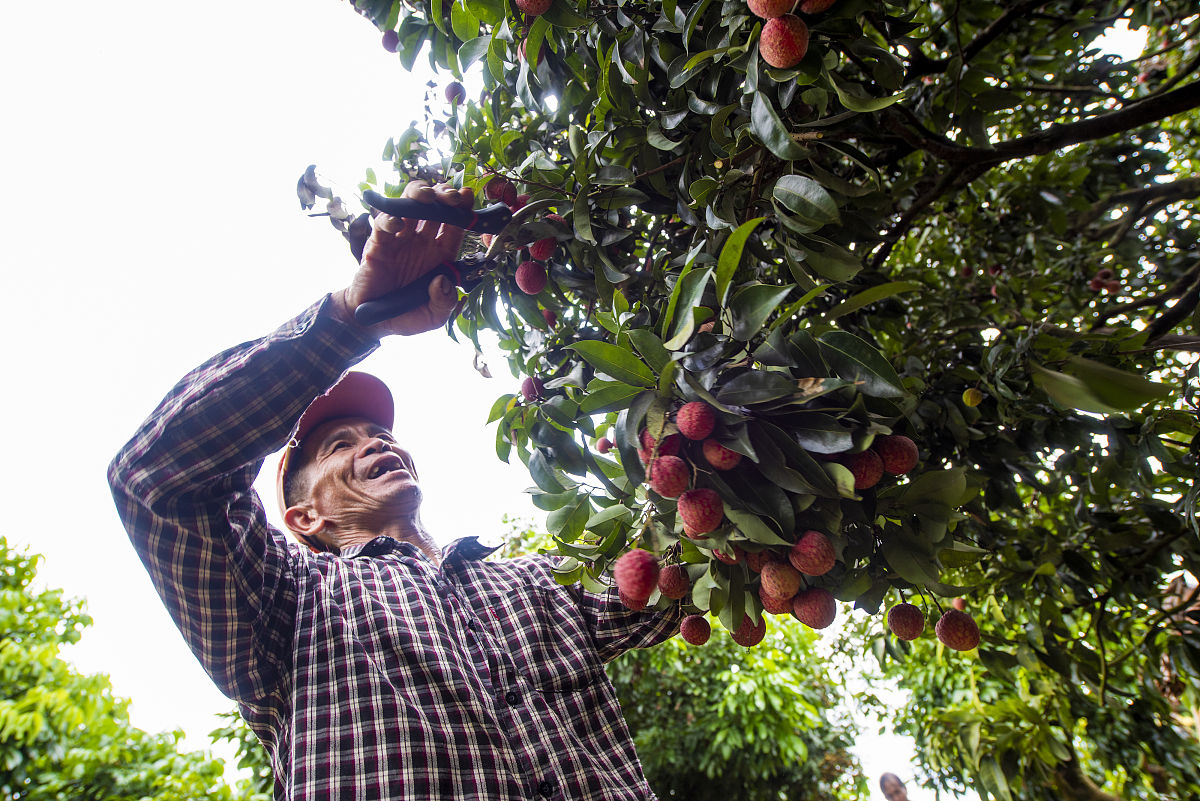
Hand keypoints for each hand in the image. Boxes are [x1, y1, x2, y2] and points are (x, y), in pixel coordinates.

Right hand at [332, 181, 474, 336]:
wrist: (372, 321)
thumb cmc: (406, 315)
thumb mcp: (433, 316)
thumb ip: (444, 302)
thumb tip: (443, 282)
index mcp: (440, 255)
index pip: (454, 226)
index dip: (462, 210)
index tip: (468, 196)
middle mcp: (421, 242)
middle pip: (434, 208)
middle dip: (444, 196)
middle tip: (452, 197)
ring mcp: (399, 241)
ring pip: (409, 205)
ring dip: (418, 195)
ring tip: (426, 198)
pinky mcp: (377, 244)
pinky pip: (382, 224)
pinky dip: (389, 220)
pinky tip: (397, 225)